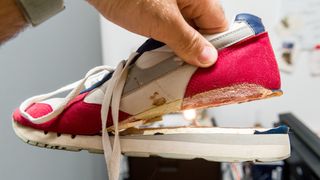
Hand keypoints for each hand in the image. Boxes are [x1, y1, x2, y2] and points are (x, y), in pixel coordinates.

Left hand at [88, 0, 227, 66]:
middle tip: (186, 67)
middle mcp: (190, 1)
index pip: (220, 28)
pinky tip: (160, 52)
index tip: (207, 67)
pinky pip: (171, 31)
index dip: (216, 49)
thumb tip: (207, 57)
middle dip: (194, 52)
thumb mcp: (161, 21)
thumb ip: (187, 41)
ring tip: (171, 61)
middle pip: (203, 32)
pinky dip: (167, 43)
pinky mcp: (159, 12)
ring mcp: (174, 7)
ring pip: (186, 33)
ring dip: (179, 49)